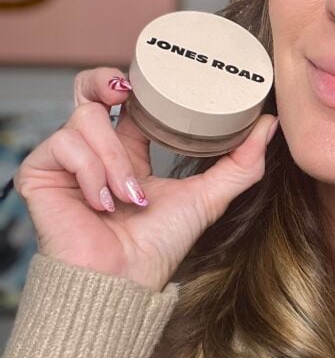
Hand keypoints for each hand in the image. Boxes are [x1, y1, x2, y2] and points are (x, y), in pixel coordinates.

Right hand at [13, 67, 278, 290]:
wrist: (123, 282)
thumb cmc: (157, 247)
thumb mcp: (207, 198)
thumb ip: (240, 163)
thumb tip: (269, 125)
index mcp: (127, 151)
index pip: (124, 99)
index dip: (133, 79)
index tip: (157, 75)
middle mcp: (94, 150)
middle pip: (87, 88)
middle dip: (102, 79)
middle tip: (126, 90)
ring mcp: (65, 160)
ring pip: (87, 119)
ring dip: (115, 159)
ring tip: (130, 197)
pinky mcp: (41, 172)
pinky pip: (66, 145)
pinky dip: (91, 172)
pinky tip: (102, 203)